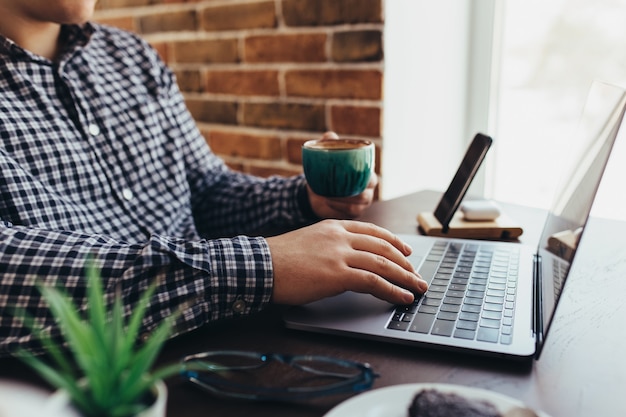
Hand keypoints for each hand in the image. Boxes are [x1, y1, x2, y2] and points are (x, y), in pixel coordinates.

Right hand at [267, 220, 427, 304]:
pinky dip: (392, 290)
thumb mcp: (308, 241)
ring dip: (405, 277)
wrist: (260, 265)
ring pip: (383, 263)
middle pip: (383, 247)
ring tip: (417, 288)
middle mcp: (340, 237)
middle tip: (416, 274)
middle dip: (405, 263)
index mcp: (332, 227)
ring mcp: (340, 254)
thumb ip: (329, 245)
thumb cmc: (278, 259)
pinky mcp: (337, 274)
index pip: (372, 231)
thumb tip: (344, 261)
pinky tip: (402, 297)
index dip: (393, 241)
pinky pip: (373, 282)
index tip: (405, 250)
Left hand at [307, 132, 376, 218]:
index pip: (371, 178)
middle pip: (366, 194)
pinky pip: (349, 212)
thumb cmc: (324, 170)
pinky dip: (338, 207)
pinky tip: (327, 202)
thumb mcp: (325, 156)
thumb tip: (330, 135)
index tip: (347, 175)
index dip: (364, 179)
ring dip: (343, 200)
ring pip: (358, 204)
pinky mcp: (353, 213)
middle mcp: (367, 190)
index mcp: (366, 174)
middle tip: (334, 187)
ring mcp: (362, 203)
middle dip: (352, 192)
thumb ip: (328, 143)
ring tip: (326, 194)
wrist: (314, 191)